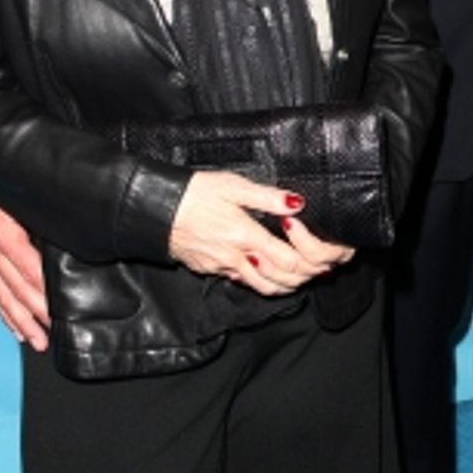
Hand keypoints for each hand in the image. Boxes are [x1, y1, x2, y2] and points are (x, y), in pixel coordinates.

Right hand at [0, 186, 49, 350]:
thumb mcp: (24, 196)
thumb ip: (45, 217)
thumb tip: (73, 231)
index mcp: (3, 234)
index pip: (31, 272)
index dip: (46, 294)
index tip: (62, 311)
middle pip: (18, 291)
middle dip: (37, 315)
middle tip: (55, 333)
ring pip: (4, 297)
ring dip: (21, 322)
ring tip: (37, 341)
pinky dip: (4, 313)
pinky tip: (15, 328)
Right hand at [168, 171, 353, 294]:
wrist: (157, 210)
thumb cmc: (194, 194)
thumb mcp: (233, 186)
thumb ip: (267, 197)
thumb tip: (296, 203)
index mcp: (245, 236)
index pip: (287, 260)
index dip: (307, 258)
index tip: (316, 247)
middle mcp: (236, 257)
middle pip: (279, 281)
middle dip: (301, 276)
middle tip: (315, 265)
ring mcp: (222, 267)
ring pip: (261, 287)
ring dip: (282, 283)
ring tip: (295, 271)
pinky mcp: (210, 270)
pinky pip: (241, 281)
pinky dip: (258, 279)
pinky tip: (263, 268)